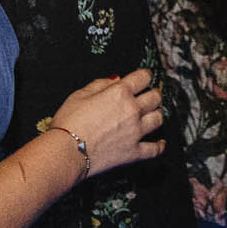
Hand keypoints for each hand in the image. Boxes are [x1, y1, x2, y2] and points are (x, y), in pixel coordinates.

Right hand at [48, 69, 165, 177]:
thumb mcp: (79, 94)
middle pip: (155, 97)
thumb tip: (116, 79)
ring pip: (158, 119)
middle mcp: (132, 110)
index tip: (143, 78)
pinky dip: (160, 145)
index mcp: (120, 93)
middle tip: (149, 95)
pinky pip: (155, 149)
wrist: (66, 152)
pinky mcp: (134, 152)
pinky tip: (160, 142)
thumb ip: (100, 84)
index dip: (144, 75)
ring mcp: (136, 132)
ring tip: (152, 114)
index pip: (143, 77)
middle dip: (153, 93)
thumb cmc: (69, 122)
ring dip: (156, 114)